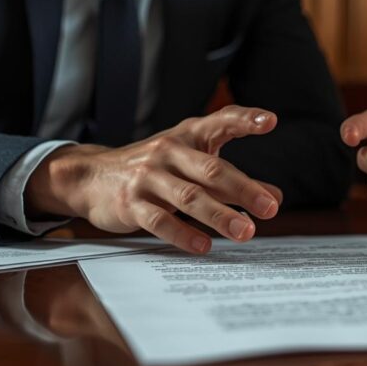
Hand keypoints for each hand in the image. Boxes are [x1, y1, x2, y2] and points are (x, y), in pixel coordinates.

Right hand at [26, 106, 282, 253]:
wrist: (91, 176)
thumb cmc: (154, 168)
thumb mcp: (192, 164)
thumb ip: (232, 180)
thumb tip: (275, 196)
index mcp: (189, 136)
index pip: (221, 121)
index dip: (245, 120)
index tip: (270, 122)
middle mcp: (169, 151)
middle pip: (212, 170)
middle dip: (244, 189)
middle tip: (270, 207)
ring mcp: (148, 176)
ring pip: (189, 197)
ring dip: (220, 215)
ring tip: (246, 232)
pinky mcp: (131, 203)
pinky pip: (160, 220)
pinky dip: (183, 234)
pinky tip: (204, 245)